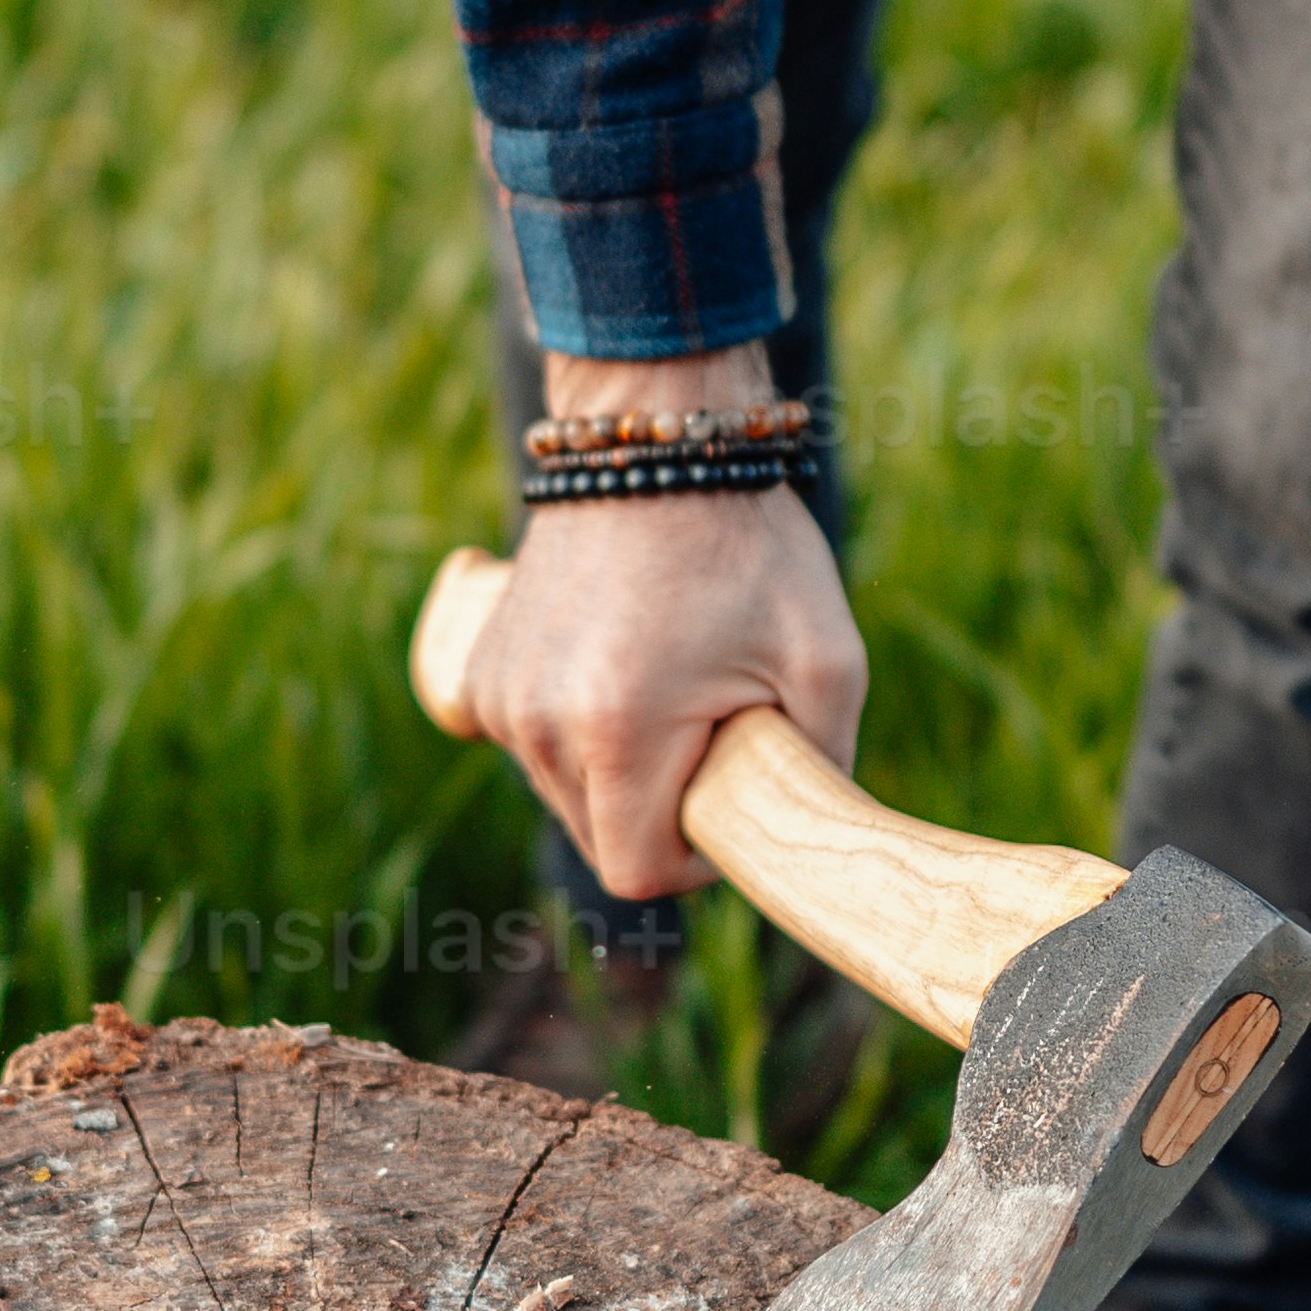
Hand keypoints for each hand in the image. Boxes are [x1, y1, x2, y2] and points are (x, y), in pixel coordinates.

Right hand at [451, 350, 865, 904]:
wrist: (655, 439)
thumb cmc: (749, 546)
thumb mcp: (828, 662)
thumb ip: (821, 772)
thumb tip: (801, 843)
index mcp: (615, 729)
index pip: (637, 871)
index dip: (695, 861)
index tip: (731, 800)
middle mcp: (537, 724)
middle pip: (598, 840)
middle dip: (659, 815)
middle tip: (711, 736)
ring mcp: (499, 697)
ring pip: (564, 797)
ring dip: (618, 773)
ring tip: (668, 689)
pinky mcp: (482, 672)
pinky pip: (532, 749)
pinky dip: (575, 735)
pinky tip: (618, 673)